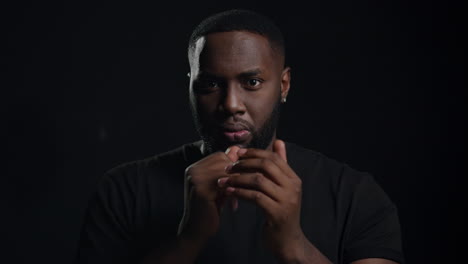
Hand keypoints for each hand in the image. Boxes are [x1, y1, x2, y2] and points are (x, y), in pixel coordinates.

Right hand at [178, 146, 239, 241]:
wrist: (196, 231)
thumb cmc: (210, 208)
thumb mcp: (219, 186)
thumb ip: (226, 169)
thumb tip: (238, 148)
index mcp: (195, 167)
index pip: (221, 155)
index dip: (235, 166)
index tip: (244, 178)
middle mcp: (192, 170)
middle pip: (224, 161)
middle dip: (237, 173)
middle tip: (246, 187)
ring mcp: (195, 179)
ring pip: (225, 172)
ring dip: (236, 183)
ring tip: (242, 195)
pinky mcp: (201, 191)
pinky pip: (224, 185)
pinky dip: (232, 193)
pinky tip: (233, 206)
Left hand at [223, 140, 305, 259]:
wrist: (287, 240)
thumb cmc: (280, 212)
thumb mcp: (282, 187)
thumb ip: (281, 166)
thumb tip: (278, 141)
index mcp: (294, 178)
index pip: (273, 157)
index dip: (253, 153)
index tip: (237, 154)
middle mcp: (293, 187)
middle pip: (266, 165)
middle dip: (244, 164)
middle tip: (228, 166)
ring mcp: (286, 200)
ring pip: (258, 180)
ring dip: (237, 179)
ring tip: (223, 181)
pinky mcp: (277, 213)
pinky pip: (255, 197)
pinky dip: (240, 193)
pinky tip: (229, 192)